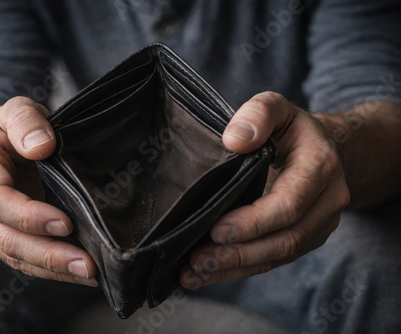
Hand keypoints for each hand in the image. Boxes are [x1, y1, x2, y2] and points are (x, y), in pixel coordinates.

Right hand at [0, 97, 97, 285]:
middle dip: (49, 255)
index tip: (66, 223)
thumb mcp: (14, 110)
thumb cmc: (4, 128)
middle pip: (8, 239)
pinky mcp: (0, 235)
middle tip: (86, 264)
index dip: (30, 216)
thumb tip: (42, 146)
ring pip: (16, 256)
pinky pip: (23, 259)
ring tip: (89, 274)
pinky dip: (50, 269)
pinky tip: (78, 274)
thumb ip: (25, 121)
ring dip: (53, 269)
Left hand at [180, 91, 349, 288]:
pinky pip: (273, 259)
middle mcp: (327, 201)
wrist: (322, 148)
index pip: (288, 204)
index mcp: (320, 166)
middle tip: (198, 259)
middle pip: (284, 239)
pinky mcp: (303, 237)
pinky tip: (208, 274)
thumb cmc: (291, 128)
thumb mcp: (277, 107)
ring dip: (235, 267)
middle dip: (239, 253)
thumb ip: (258, 114)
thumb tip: (234, 140)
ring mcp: (318, 224)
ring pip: (278, 256)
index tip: (216, 230)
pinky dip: (240, 269)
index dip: (253, 222)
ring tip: (195, 273)